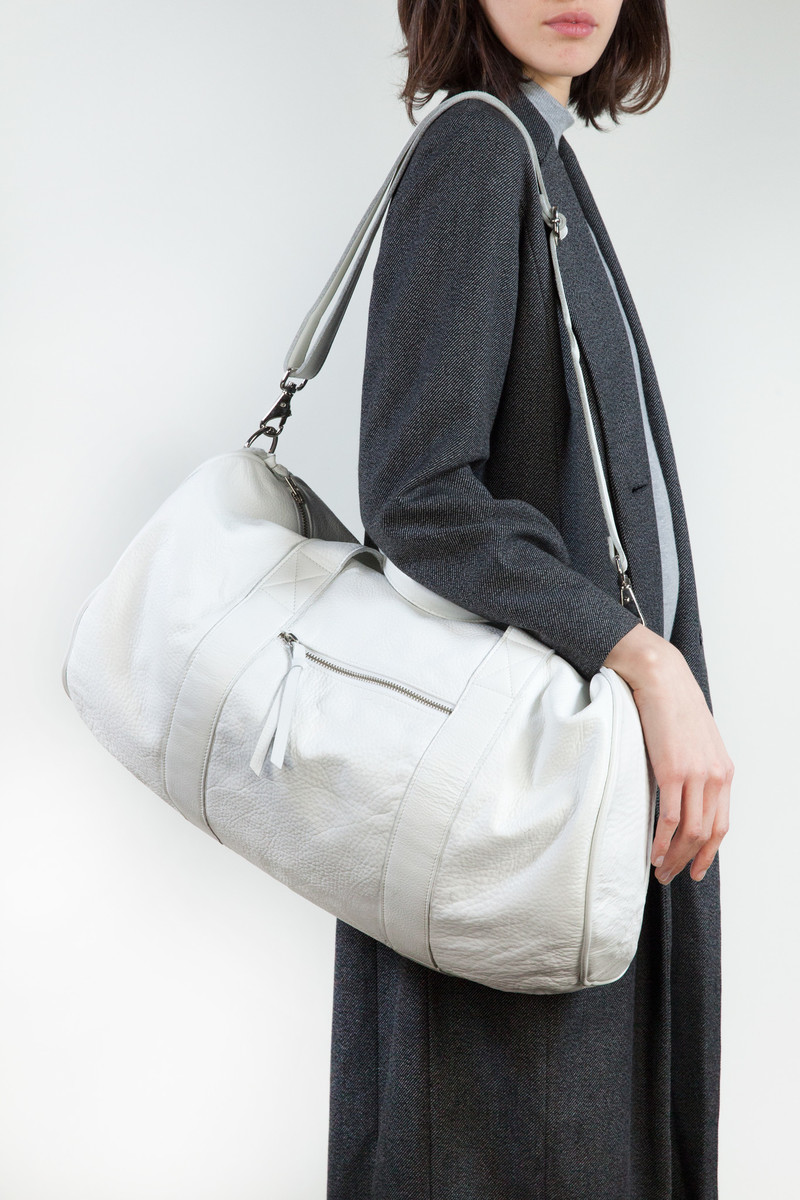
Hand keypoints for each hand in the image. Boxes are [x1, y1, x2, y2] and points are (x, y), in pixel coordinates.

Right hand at [604, 624, 731, 884]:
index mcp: (723, 771)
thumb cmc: (673, 704)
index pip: (722, 823)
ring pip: (690, 831)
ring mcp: (695, 775)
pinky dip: (662, 840)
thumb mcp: (696, 740)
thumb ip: (696, 767)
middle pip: (707, 833)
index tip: (694, 868)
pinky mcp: (672, 770)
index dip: (708, 852)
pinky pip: (671, 818)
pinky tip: (652, 851)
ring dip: (674, 856)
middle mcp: (715, 776)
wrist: (662, 678)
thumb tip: (684, 790)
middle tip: (671, 876)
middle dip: (689, 861)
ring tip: (659, 869)